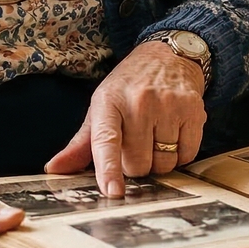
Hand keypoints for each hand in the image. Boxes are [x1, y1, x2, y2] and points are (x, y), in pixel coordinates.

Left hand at [46, 40, 206, 195]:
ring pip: (163, 163)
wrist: (167, 56)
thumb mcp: (101, 107)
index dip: (109, 169)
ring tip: (156, 135)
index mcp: (108, 101)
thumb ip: (81, 143)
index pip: (106, 141)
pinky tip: (174, 134)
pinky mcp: (193, 110)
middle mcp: (139, 101)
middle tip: (136, 142)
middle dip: (136, 163)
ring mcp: (168, 105)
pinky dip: (180, 154)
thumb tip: (55, 169)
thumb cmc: (129, 87)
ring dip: (159, 160)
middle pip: (138, 164)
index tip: (113, 191)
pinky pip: (187, 155)